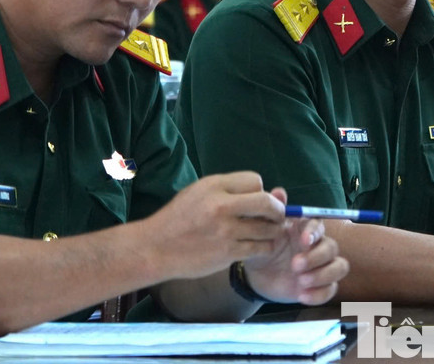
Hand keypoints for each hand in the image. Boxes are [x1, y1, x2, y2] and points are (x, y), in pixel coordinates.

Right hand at [148, 172, 288, 280]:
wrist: (155, 248)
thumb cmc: (178, 218)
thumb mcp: (198, 192)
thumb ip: (228, 190)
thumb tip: (263, 191)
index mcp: (214, 186)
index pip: (255, 181)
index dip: (260, 190)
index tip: (256, 200)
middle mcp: (221, 206)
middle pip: (267, 203)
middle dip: (278, 209)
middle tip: (277, 215)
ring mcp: (225, 231)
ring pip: (267, 228)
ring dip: (273, 230)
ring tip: (269, 232)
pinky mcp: (227, 253)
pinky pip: (260, 248)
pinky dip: (265, 247)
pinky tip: (260, 245)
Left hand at [242, 192, 349, 305]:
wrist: (255, 275)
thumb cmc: (263, 247)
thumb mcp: (261, 231)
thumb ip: (271, 213)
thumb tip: (279, 192)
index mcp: (305, 229)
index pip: (319, 225)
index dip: (314, 232)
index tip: (303, 241)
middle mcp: (318, 246)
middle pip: (331, 247)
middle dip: (316, 257)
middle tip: (295, 266)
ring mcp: (321, 266)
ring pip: (339, 267)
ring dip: (323, 275)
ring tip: (301, 281)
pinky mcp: (320, 285)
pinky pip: (331, 290)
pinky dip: (319, 294)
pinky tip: (302, 296)